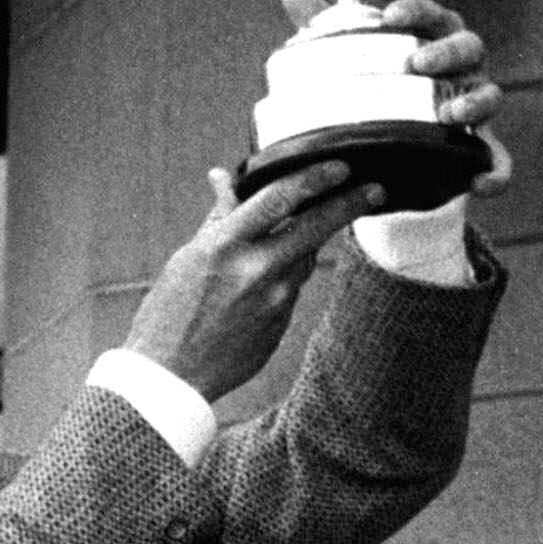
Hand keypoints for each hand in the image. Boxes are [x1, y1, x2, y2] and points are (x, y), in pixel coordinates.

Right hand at [125, 160, 384, 401]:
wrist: (170, 377)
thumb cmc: (168, 314)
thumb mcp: (188, 257)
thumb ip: (218, 218)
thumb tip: (226, 179)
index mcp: (224, 247)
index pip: (280, 198)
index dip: (315, 178)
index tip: (340, 167)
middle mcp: (256, 271)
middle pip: (315, 227)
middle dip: (349, 203)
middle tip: (374, 189)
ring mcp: (274, 301)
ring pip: (305, 258)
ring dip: (305, 243)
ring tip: (290, 238)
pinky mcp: (281, 324)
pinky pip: (292, 288)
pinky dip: (285, 275)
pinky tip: (262, 282)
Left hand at [283, 0, 511, 197]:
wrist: (395, 147)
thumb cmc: (380, 87)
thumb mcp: (351, 59)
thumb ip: (326, 25)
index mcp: (434, 39)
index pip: (433, 15)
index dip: (416, 11)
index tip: (390, 15)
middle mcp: (462, 68)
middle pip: (470, 46)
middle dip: (447, 52)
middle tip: (418, 63)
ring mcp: (475, 106)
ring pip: (491, 94)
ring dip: (475, 101)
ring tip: (449, 114)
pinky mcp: (480, 149)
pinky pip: (499, 161)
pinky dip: (496, 172)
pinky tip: (479, 184)